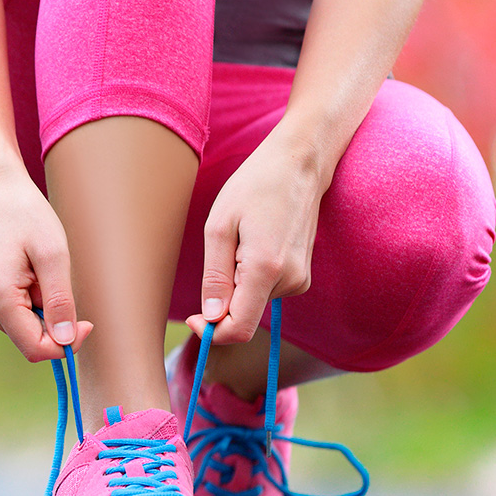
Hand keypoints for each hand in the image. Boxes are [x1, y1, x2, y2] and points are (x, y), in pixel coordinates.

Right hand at [0, 168, 93, 361]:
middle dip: (54, 323)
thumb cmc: (27, 217)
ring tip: (40, 274)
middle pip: (31, 342)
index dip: (66, 343)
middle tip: (61, 284)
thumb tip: (66, 342)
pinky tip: (30, 275)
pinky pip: (18, 318)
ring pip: (26, 331)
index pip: (36, 348)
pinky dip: (33, 304)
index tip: (86, 322)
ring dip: (44, 311)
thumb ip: (60, 302)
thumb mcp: (54, 255)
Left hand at [187, 126, 326, 344]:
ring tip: (241, 240)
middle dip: (223, 299)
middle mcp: (290, 281)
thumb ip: (215, 277)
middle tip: (220, 253)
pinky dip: (251, 276)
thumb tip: (211, 317)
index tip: (193, 318)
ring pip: (254, 302)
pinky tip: (255, 242)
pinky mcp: (302, 275)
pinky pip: (266, 289)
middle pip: (245, 315)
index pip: (240, 328)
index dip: (212, 331)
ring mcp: (300, 279)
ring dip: (238, 282)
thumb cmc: (254, 187)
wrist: (298, 164)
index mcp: (265, 270)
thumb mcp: (219, 227)